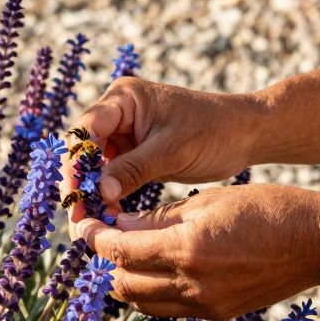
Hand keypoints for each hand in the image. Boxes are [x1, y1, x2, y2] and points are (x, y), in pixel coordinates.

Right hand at [63, 77, 266, 206]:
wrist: (246, 135)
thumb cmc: (213, 131)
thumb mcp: (172, 150)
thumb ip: (133, 168)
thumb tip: (99, 192)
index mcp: (124, 99)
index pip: (85, 129)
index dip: (74, 162)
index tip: (73, 194)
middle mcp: (118, 113)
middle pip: (83, 148)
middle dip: (78, 181)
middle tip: (77, 216)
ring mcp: (125, 134)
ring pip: (94, 164)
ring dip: (91, 191)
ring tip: (91, 221)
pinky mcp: (135, 153)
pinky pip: (112, 174)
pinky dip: (108, 194)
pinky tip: (109, 216)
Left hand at [75, 184, 319, 320]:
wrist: (318, 243)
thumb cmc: (265, 209)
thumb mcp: (206, 201)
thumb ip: (158, 217)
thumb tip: (118, 225)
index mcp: (187, 249)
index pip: (119, 251)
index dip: (95, 238)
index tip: (84, 224)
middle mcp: (192, 284)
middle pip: (123, 284)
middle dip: (106, 261)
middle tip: (103, 237)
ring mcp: (206, 305)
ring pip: (142, 302)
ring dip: (126, 279)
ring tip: (126, 252)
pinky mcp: (218, 314)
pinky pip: (168, 308)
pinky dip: (152, 291)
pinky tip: (156, 267)